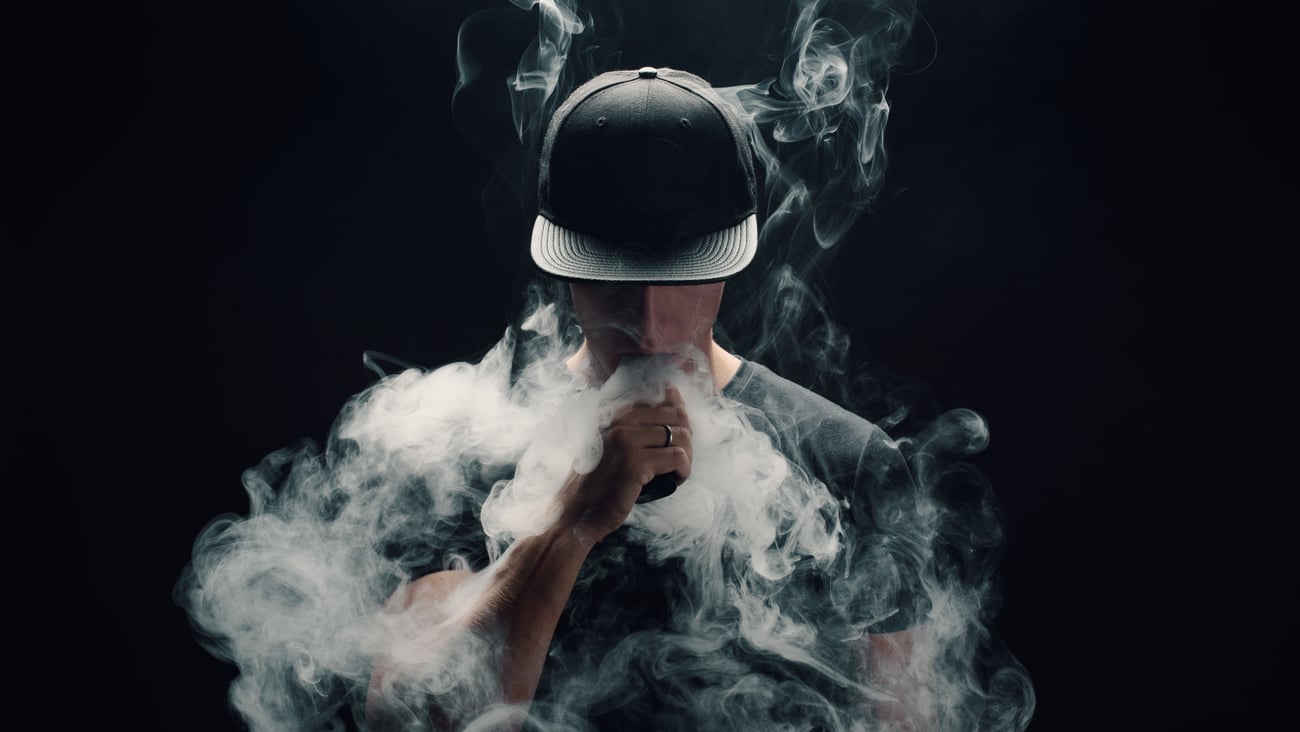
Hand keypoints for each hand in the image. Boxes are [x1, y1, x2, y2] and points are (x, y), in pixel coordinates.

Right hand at [556, 385, 692, 543]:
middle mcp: (620, 421)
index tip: (676, 443)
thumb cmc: (598, 483)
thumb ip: (636, 428)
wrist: (575, 513)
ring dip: (686, 458)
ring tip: (675, 474)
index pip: (665, 401)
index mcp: (616, 414)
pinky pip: (678, 458)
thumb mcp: (613, 446)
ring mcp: (627, 441)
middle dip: (686, 440)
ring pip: (681, 437)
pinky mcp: (634, 464)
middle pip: (677, 417)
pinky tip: (673, 481)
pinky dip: (682, 472)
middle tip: (678, 462)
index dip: (680, 423)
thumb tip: (673, 404)